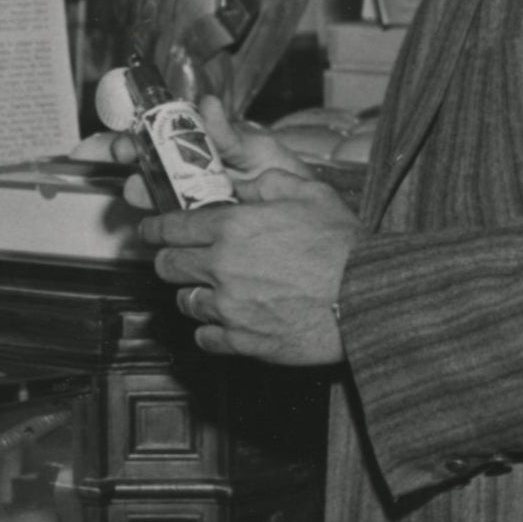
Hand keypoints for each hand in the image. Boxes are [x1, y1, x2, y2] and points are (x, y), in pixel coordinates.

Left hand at [133, 96, 356, 365]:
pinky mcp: (243, 341)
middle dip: (170, 260)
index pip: (169, 227)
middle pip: (167, 266)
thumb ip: (267, 182)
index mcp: (232, 228)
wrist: (370, 299)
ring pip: (185, 303)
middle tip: (181, 259)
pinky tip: (227, 321)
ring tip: (214, 291)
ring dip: (194, 295)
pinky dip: (212, 330)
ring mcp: (230, 308)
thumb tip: (241, 180)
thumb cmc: (345, 246)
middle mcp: (222, 268)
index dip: (156, 228)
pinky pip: (206, 338)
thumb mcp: (310, 194)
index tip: (152, 231)